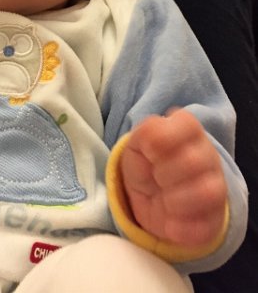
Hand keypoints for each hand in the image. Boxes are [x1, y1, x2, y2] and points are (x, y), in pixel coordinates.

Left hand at [120, 109, 226, 246]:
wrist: (154, 198)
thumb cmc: (147, 164)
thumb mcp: (137, 145)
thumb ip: (144, 134)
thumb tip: (151, 140)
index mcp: (188, 132)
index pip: (188, 123)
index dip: (164, 138)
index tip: (149, 151)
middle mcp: (208, 156)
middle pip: (194, 161)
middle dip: (165, 173)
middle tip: (156, 178)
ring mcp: (216, 187)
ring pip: (207, 192)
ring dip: (176, 201)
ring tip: (164, 202)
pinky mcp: (215, 218)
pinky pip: (206, 225)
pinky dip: (182, 228)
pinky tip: (170, 224)